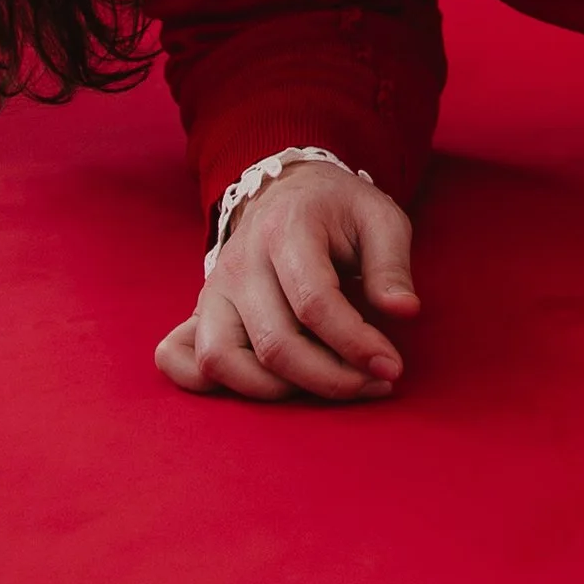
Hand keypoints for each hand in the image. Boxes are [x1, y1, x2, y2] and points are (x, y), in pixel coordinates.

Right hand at [154, 161, 420, 403]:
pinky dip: (209, 385)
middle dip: (331, 379)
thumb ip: (392, 264)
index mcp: (287, 230)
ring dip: (278, 391)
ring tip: (326, 386)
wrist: (287, 192)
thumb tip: (403, 312)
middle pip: (275, 344)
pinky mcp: (201, 311)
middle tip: (374, 383)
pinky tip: (262, 386)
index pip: (315, 303)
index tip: (391, 367)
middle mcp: (240, 261)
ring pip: (224, 360)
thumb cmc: (339, 212)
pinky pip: (180, 359)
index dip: (356, 345)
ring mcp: (213, 289)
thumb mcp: (380, 218)